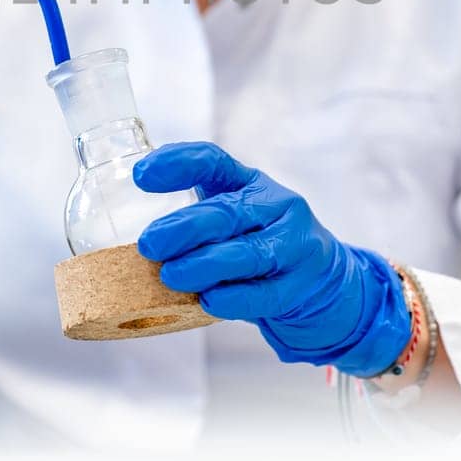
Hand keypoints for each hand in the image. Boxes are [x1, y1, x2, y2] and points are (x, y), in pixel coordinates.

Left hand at [134, 142, 410, 376]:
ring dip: (205, 265)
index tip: (139, 175)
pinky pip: (266, 293)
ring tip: (171, 276)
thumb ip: (193, 219)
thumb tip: (137, 243)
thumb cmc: (258, 243)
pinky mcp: (301, 283)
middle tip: (149, 243)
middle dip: (185, 228)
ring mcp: (294, 243)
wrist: (322, 280)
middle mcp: (275, 205)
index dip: (176, 163)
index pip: (212, 160)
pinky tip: (210, 301)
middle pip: (228, 211)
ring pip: (248, 253)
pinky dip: (236, 298)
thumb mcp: (231, 218)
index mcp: (248, 182)